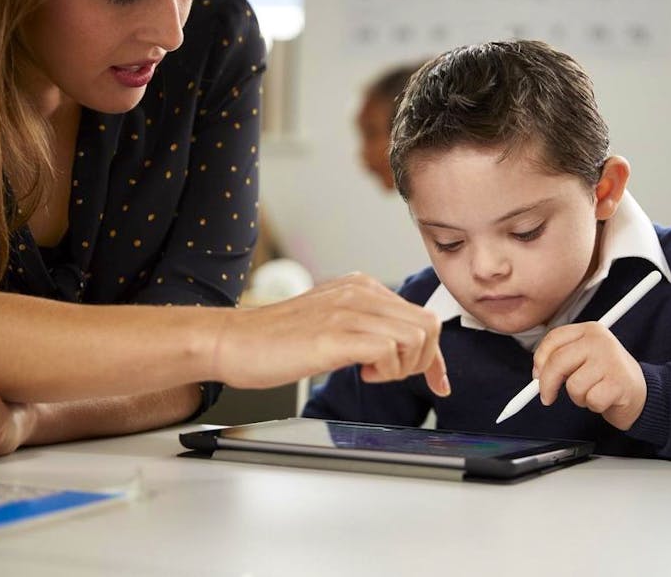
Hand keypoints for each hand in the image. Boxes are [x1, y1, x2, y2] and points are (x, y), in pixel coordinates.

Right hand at [215, 273, 450, 395]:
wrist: (232, 341)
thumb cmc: (276, 340)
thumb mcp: (331, 322)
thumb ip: (365, 326)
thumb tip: (399, 350)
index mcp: (362, 286)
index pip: (421, 317)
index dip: (435, 357)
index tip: (438, 383)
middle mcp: (360, 292)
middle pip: (429, 325)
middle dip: (423, 362)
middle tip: (389, 375)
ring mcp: (349, 310)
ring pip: (416, 336)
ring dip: (403, 367)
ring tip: (371, 373)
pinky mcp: (336, 334)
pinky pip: (390, 349)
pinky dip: (385, 370)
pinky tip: (360, 373)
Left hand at [533, 322, 646, 429]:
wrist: (641, 392)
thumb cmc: (608, 376)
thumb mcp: (584, 358)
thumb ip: (561, 359)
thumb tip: (538, 372)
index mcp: (590, 330)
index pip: (553, 339)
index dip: (540, 360)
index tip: (537, 375)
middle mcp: (600, 341)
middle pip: (557, 362)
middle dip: (547, 384)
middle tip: (548, 397)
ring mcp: (611, 360)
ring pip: (573, 386)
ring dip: (578, 397)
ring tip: (592, 391)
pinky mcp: (618, 382)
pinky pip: (590, 400)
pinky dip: (594, 405)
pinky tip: (604, 398)